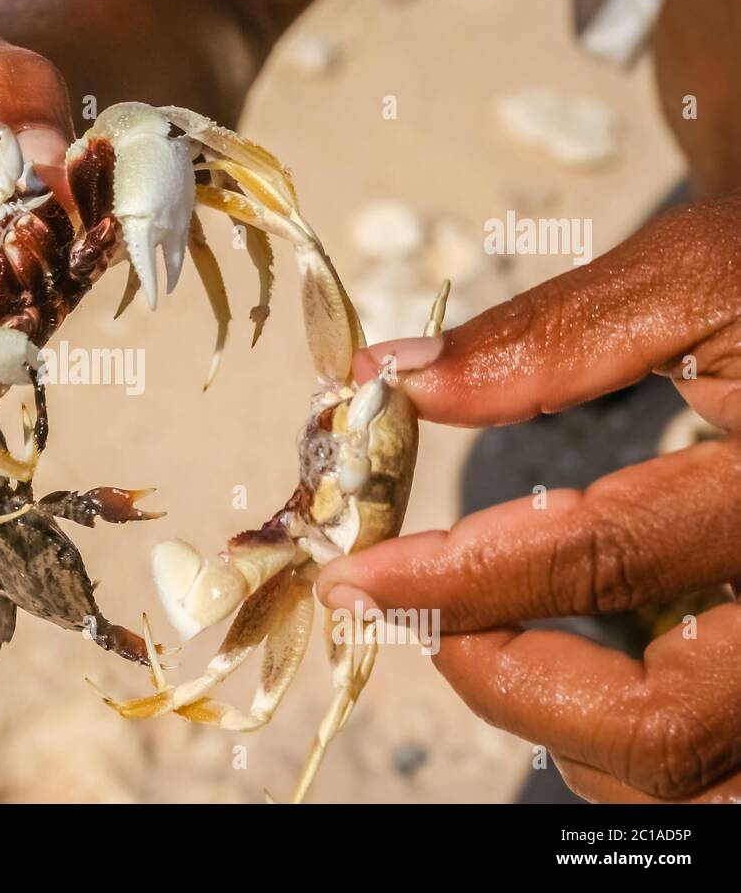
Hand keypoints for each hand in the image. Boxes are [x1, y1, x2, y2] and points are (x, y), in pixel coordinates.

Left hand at [317, 195, 740, 801]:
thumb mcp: (706, 277)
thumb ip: (555, 335)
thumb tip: (401, 378)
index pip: (605, 560)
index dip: (457, 577)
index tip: (356, 579)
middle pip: (661, 728)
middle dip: (503, 682)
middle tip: (413, 616)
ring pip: (691, 784)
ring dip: (564, 735)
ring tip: (484, 642)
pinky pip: (713, 777)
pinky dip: (620, 746)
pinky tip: (572, 675)